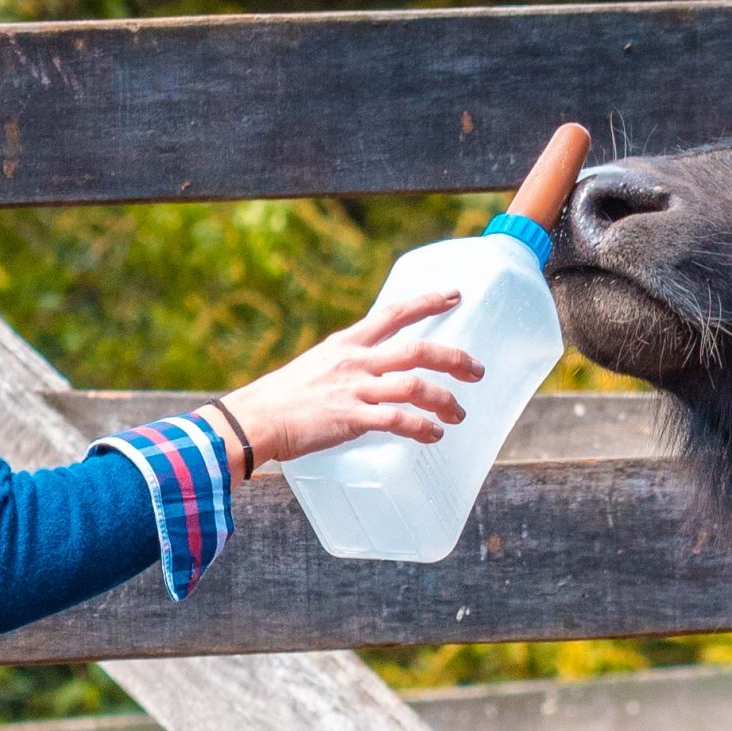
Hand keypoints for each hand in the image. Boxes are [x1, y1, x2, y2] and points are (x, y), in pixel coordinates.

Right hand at [209, 289, 484, 478]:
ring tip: (458, 415)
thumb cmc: (283, 398)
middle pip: (418, 349)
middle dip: (455, 358)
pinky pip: (398, 421)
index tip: (455, 295)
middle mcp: (355, 361)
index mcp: (347, 343)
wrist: (254, 419)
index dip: (428, 301)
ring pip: (414, 386)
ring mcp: (354, 389)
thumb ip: (348, 366)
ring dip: (445, 401)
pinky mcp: (350, 418)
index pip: (394, 312)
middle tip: (477, 371)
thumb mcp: (318, 365)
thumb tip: (374, 374)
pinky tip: (433, 436)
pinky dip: (422, 428)